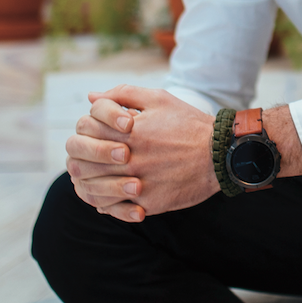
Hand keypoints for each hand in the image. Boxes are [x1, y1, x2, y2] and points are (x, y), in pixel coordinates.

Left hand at [65, 86, 219, 222]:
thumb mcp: (158, 99)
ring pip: (93, 187)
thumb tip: (91, 96)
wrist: (220, 154)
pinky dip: (105, 203)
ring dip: (89, 182)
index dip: (85, 131)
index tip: (95, 134)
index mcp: (128, 130)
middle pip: (83, 162)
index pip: (85, 129)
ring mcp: (137, 182)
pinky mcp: (147, 203)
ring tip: (98, 177)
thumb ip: (122, 94)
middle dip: (82, 159)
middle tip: (91, 159)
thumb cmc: (188, 124)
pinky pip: (112, 208)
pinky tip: (110, 194)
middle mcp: (129, 157)